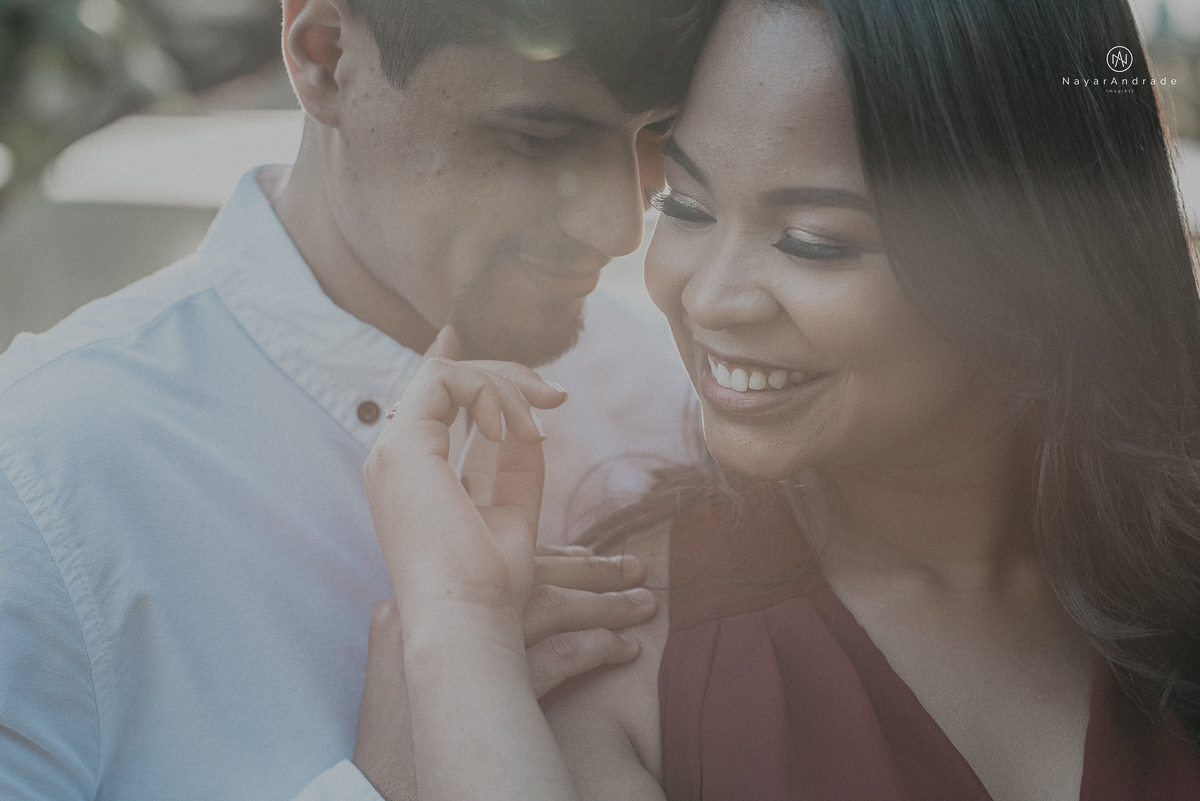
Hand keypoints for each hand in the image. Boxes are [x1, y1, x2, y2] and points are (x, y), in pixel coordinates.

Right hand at [352, 546, 655, 799]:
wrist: (383, 791)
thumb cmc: (405, 739)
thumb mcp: (414, 669)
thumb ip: (452, 630)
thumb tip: (503, 609)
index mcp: (415, 605)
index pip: (493, 561)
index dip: (547, 555)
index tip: (586, 554)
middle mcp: (433, 616)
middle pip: (526, 576)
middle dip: (588, 570)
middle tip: (635, 568)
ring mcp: (457, 651)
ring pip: (548, 607)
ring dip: (604, 605)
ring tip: (645, 606)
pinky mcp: (483, 695)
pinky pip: (554, 656)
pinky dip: (595, 648)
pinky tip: (625, 649)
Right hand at [364, 347, 564, 634]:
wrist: (468, 616)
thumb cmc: (491, 581)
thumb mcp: (514, 507)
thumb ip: (516, 459)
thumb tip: (530, 419)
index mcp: (415, 475)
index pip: (427, 401)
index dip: (451, 365)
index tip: (454, 331)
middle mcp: (397, 458)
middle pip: (445, 383)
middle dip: (505, 376)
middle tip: (555, 396)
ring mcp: (393, 451)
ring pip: (447, 374)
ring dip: (505, 387)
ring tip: (539, 425)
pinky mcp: (402, 446)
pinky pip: (445, 380)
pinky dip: (490, 393)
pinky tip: (515, 428)